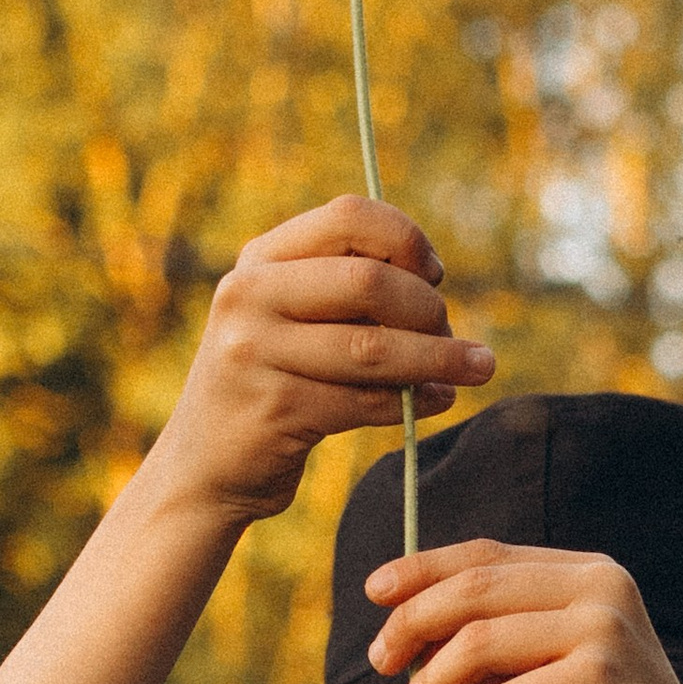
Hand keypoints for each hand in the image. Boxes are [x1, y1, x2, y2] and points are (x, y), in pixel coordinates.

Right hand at [152, 197, 491, 526]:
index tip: (436, 274)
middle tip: (452, 335)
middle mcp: (249, 295)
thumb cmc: (272, 381)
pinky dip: (413, 401)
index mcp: (260, 259)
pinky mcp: (274, 409)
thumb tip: (433, 278)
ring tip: (478, 368)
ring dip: (438, 359)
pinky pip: (365, 401)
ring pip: (373, 348)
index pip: (348, 217)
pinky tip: (437, 401)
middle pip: (369, 282)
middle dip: (428, 309)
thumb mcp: (290, 317)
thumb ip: (345, 288)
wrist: (205, 466)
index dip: (407, 239)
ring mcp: (254, 352)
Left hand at [364, 539, 682, 683]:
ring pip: (477, 644)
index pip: (488, 555)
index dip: (422, 570)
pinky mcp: (599, 682)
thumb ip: (495, 645)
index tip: (374, 593)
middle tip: (380, 664)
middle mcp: (602, 589)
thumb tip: (409, 632)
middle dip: (412, 627)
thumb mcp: (544, 674)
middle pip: (474, 591)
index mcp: (591, 574)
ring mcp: (605, 631)